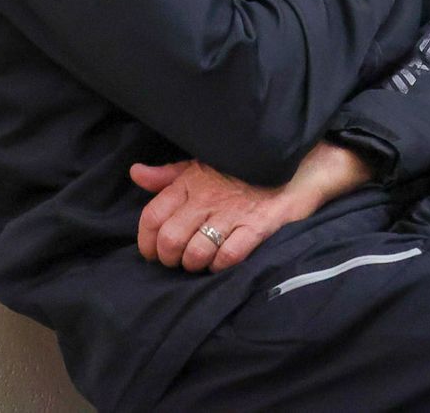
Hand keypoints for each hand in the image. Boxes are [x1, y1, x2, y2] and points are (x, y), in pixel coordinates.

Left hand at [130, 143, 373, 273]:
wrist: (293, 165)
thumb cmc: (241, 168)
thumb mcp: (201, 164)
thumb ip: (168, 175)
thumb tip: (136, 173)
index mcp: (190, 182)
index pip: (152, 216)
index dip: (146, 241)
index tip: (152, 251)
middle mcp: (207, 198)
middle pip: (170, 240)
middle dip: (169, 259)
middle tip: (178, 261)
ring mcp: (233, 213)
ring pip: (196, 253)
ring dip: (195, 264)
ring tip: (201, 261)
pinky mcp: (257, 226)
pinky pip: (229, 256)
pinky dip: (220, 265)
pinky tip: (223, 261)